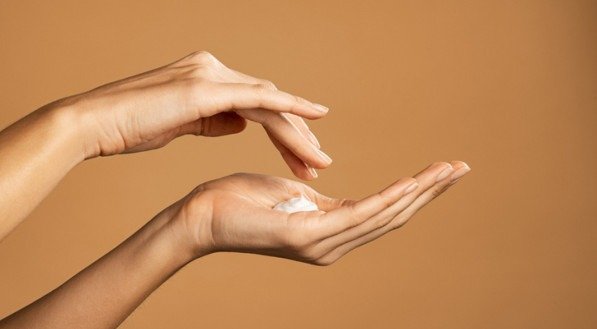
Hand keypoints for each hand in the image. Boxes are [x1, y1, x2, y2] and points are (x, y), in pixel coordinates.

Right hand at [54, 51, 330, 179]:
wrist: (94, 122)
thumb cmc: (131, 126)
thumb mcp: (182, 122)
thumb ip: (215, 119)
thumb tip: (242, 124)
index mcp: (208, 77)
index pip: (258, 104)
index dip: (283, 131)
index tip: (302, 156)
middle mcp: (214, 69)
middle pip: (270, 103)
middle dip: (297, 136)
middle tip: (319, 163)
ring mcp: (211, 75)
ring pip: (270, 103)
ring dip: (297, 134)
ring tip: (318, 162)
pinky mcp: (206, 88)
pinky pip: (259, 98)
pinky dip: (289, 108)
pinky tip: (315, 118)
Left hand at [173, 161, 469, 264]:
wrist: (202, 216)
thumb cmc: (240, 201)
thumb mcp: (289, 196)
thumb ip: (316, 200)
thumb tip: (325, 194)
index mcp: (329, 232)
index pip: (382, 212)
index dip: (415, 192)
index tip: (441, 170)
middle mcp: (332, 244)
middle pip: (392, 216)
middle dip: (429, 192)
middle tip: (461, 168)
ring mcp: (321, 243)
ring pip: (382, 216)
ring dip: (418, 193)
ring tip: (447, 171)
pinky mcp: (306, 235)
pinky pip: (356, 214)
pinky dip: (387, 199)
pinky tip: (410, 184)